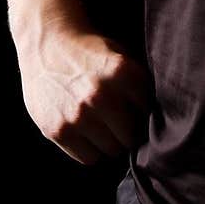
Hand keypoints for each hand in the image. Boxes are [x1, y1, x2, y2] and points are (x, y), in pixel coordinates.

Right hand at [15, 24, 152, 164]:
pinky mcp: (58, 131)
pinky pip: (88, 158)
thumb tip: (158, 117)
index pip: (148, 112)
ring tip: (103, 126)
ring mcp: (78, 116)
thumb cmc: (89, 52)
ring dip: (110, 142)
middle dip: (129, 131)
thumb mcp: (121, 55)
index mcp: (122, 73)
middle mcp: (101, 96)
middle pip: (132, 137)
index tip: (136, 109)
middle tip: (122, 124)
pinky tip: (86, 132)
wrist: (46, 45)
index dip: (144, 112)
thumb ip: (138, 83)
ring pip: (111, 150)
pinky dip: (90, 149)